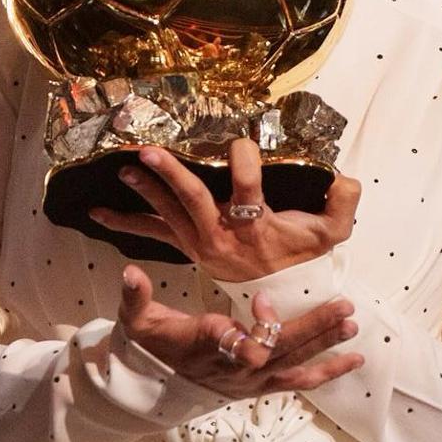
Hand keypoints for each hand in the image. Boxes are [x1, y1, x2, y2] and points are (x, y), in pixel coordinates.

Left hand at [90, 139, 359, 283]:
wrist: (281, 297)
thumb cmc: (303, 256)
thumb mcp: (333, 233)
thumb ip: (344, 203)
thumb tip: (345, 177)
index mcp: (255, 228)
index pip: (247, 192)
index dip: (243, 164)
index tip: (241, 143)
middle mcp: (222, 236)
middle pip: (194, 202)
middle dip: (171, 176)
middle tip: (150, 151)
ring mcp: (201, 242)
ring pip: (169, 214)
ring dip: (146, 191)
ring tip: (124, 168)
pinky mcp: (188, 246)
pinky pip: (153, 234)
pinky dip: (125, 223)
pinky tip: (96, 214)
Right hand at [118, 263, 362, 397]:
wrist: (154, 385)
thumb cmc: (151, 343)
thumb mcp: (137, 318)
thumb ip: (135, 295)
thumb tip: (129, 272)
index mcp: (208, 346)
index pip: (238, 343)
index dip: (257, 327)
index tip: (263, 300)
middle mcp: (235, 367)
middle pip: (280, 351)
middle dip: (313, 329)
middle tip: (342, 307)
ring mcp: (251, 380)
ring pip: (295, 366)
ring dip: (326, 347)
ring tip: (353, 328)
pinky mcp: (261, 386)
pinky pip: (299, 382)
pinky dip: (328, 371)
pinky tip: (354, 359)